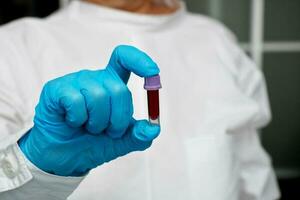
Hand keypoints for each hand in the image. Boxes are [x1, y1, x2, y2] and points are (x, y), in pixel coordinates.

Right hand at [19, 45, 159, 175]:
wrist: (64, 157)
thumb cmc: (92, 143)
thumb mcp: (121, 142)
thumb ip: (139, 135)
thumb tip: (154, 129)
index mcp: (112, 85)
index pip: (126, 60)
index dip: (141, 61)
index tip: (153, 72)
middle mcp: (95, 79)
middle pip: (119, 89)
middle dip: (117, 120)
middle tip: (106, 131)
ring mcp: (75, 82)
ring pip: (98, 96)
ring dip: (97, 122)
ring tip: (88, 127)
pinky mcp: (57, 89)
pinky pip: (76, 101)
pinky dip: (78, 119)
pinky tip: (72, 122)